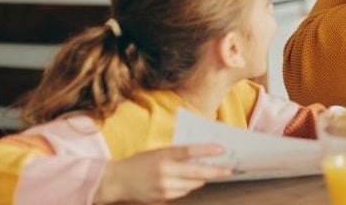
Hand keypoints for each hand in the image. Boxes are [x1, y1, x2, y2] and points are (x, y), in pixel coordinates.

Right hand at [94, 144, 230, 202]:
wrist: (117, 180)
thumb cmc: (140, 162)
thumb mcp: (157, 152)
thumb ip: (177, 153)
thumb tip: (202, 154)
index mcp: (163, 155)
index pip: (189, 151)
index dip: (208, 150)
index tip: (223, 148)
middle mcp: (164, 171)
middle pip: (197, 172)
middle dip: (216, 171)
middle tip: (229, 169)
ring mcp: (163, 186)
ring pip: (192, 184)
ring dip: (202, 179)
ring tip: (211, 173)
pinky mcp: (162, 197)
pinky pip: (183, 192)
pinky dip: (189, 186)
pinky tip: (190, 181)